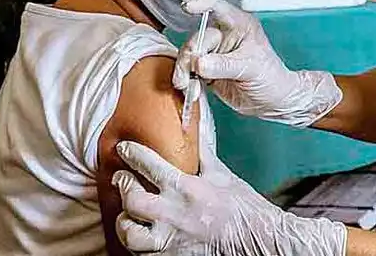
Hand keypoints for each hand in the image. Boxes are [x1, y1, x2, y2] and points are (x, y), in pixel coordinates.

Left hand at [112, 140, 346, 254]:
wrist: (254, 237)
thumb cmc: (241, 206)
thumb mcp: (222, 174)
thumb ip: (202, 154)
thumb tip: (195, 130)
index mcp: (186, 188)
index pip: (149, 164)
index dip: (132, 153)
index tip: (124, 148)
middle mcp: (174, 213)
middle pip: (132, 199)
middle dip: (122, 185)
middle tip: (121, 178)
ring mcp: (170, 239)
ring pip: (130, 233)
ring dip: (124, 222)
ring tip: (127, 214)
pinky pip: (141, 252)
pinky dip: (136, 242)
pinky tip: (140, 233)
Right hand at [172, 0, 342, 127]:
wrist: (272, 102)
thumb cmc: (271, 78)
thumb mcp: (251, 68)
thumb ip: (224, 65)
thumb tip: (199, 63)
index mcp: (239, 25)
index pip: (217, 7)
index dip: (201, 4)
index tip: (187, 7)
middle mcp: (224, 35)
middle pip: (197, 39)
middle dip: (189, 57)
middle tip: (188, 75)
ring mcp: (214, 53)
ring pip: (189, 56)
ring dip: (183, 71)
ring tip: (186, 86)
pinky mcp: (207, 70)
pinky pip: (189, 71)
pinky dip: (187, 82)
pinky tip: (192, 92)